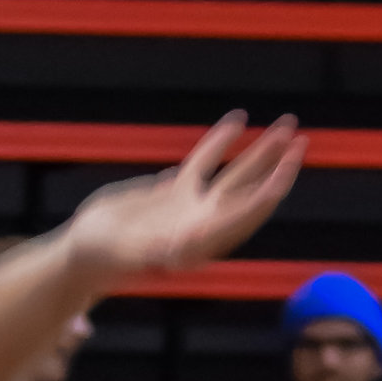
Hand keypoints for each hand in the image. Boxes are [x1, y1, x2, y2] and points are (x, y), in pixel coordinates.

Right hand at [63, 112, 306, 292]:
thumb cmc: (96, 262)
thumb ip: (147, 253)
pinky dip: (220, 141)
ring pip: (235, 176)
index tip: (284, 173)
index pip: (239, 219)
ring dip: (262, 153)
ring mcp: (191, 209)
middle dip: (276, 168)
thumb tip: (170, 250)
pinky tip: (237, 118)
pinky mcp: (174, 194)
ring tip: (287, 126)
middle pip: (249, 195)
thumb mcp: (121, 257)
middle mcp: (202, 227)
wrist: (82, 257)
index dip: (263, 197)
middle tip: (299, 141)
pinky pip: (204, 161)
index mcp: (196, 245)